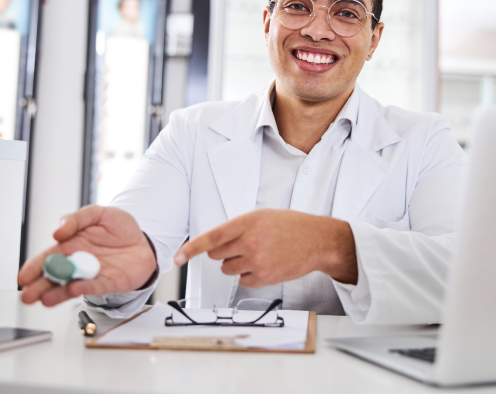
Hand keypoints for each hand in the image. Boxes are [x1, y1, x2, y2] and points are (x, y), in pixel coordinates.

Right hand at [18, 205, 156, 306]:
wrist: (144, 240)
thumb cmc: (120, 228)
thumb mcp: (98, 214)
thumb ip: (77, 218)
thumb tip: (58, 230)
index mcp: (71, 246)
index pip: (47, 258)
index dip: (34, 267)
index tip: (24, 276)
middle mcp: (78, 263)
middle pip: (54, 277)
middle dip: (39, 286)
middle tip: (28, 294)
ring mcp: (92, 275)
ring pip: (70, 286)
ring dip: (56, 294)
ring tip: (44, 299)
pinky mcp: (109, 282)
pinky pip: (96, 287)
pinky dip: (85, 288)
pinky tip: (74, 289)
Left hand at [175, 209, 357, 287]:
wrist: (317, 241)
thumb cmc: (291, 226)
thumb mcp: (263, 216)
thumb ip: (238, 227)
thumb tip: (215, 244)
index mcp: (248, 222)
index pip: (212, 237)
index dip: (192, 249)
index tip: (178, 258)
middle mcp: (251, 242)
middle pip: (217, 255)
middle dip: (224, 252)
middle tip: (244, 245)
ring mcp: (258, 261)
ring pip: (228, 269)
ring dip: (236, 264)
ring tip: (258, 254)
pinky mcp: (265, 277)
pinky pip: (242, 281)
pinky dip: (249, 275)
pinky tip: (265, 264)